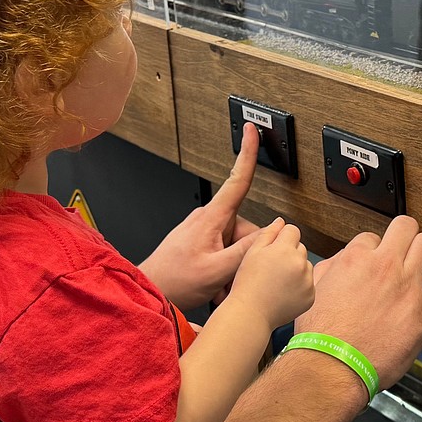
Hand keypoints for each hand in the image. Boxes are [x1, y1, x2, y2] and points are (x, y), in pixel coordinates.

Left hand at [139, 123, 261, 307]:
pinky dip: (224, 270)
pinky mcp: (200, 242)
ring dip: (234, 267)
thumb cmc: (174, 281)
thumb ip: (248, 249)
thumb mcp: (218, 271)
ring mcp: (203, 231)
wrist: (148, 291)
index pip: (237, 180)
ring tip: (219, 287)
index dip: (247, 153)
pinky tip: (215, 286)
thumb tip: (273, 230)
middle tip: (231, 278)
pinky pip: (224, 252)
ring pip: (236, 244)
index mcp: (212, 219)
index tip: (251, 130)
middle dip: (245, 255)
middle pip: (246, 229)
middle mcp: (208, 220)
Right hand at [227, 217, 314, 330]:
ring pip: (305, 265)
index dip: (281, 238)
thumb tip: (281, 221)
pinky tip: (284, 292)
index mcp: (285, 250)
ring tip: (277, 282)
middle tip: (272, 268)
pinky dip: (299, 286)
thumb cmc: (247, 284)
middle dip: (289, 253)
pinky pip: (308, 283)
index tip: (273, 249)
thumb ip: (269, 233)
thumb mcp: (252, 253)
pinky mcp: (310, 296)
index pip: (293, 230)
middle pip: (300, 247)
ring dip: (296, 269)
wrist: (251, 314)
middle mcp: (300, 263)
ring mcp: (307, 281)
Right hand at [297, 215, 421, 388]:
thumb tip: (344, 260)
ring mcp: (407, 288)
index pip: (373, 236)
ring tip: (418, 268)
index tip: (374, 262)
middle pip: (407, 226)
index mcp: (356, 259)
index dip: (373, 249)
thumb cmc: (320, 335)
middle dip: (405, 236)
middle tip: (403, 250)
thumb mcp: (315, 289)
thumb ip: (332, 267)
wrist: (332, 367)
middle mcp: (384, 267)